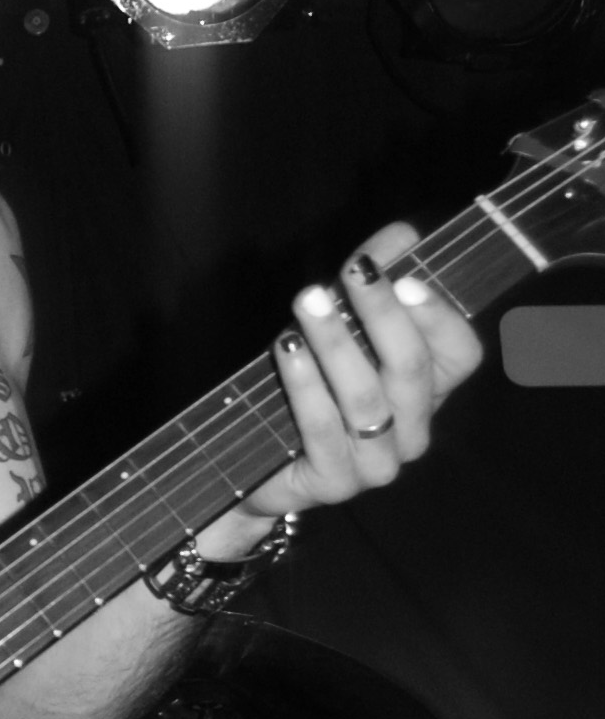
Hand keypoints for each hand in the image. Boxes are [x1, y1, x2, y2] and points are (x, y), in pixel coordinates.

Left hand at [238, 219, 482, 522]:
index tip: (405, 277)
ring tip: (307, 302)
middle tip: (352, 272)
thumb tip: (403, 234)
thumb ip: (372, 282)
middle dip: (381, 315)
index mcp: (427, 391)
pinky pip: (324, 430)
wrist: (258, 464)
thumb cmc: (310, 387)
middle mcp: (411, 429)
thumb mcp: (343, 328)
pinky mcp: (335, 484)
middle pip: (412, 369)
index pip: (461, 355)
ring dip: (336, 344)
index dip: (439, 317)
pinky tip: (287, 350)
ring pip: (367, 399)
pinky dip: (305, 386)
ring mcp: (377, 462)